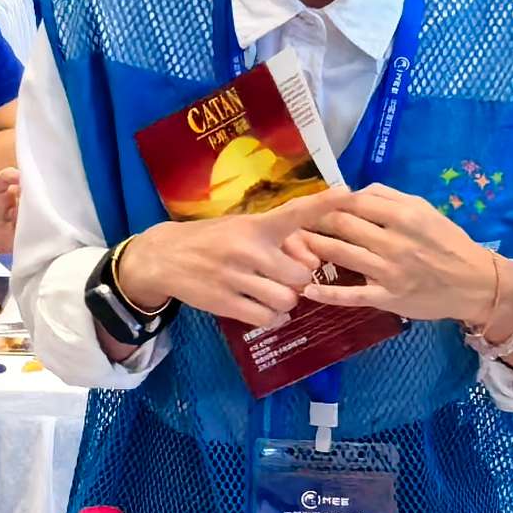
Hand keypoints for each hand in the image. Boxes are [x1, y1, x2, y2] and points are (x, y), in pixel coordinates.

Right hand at [116, 206, 329, 331]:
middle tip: (282, 277)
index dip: (322, 204)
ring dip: (285, 301)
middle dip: (297, 280)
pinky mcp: (224, 302)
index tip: (348, 193)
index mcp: (256, 225)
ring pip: (286, 300)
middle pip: (300, 275)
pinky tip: (264, 310)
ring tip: (271, 294)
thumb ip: (280, 241)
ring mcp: (235, 277)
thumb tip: (313, 265)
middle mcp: (248, 248)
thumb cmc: (214, 241)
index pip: (294, 212)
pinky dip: (272, 318)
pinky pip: (266, 319)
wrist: (164, 257)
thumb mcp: (244, 229)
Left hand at [295, 186, 508, 333]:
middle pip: (342, 225)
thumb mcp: (425, 210)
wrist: (474, 283)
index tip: (311, 202)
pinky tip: (308, 289)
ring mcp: (389, 271)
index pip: (355, 201)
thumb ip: (390, 197)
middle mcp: (394, 241)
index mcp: (404, 214)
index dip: (328, 200)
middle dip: (314, 220)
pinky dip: (328, 293)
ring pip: (341, 254)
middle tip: (291, 220)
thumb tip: (355, 191)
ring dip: (312, 248)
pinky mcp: (387, 297)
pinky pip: (352, 295)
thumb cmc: (448, 243)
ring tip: (291, 245)